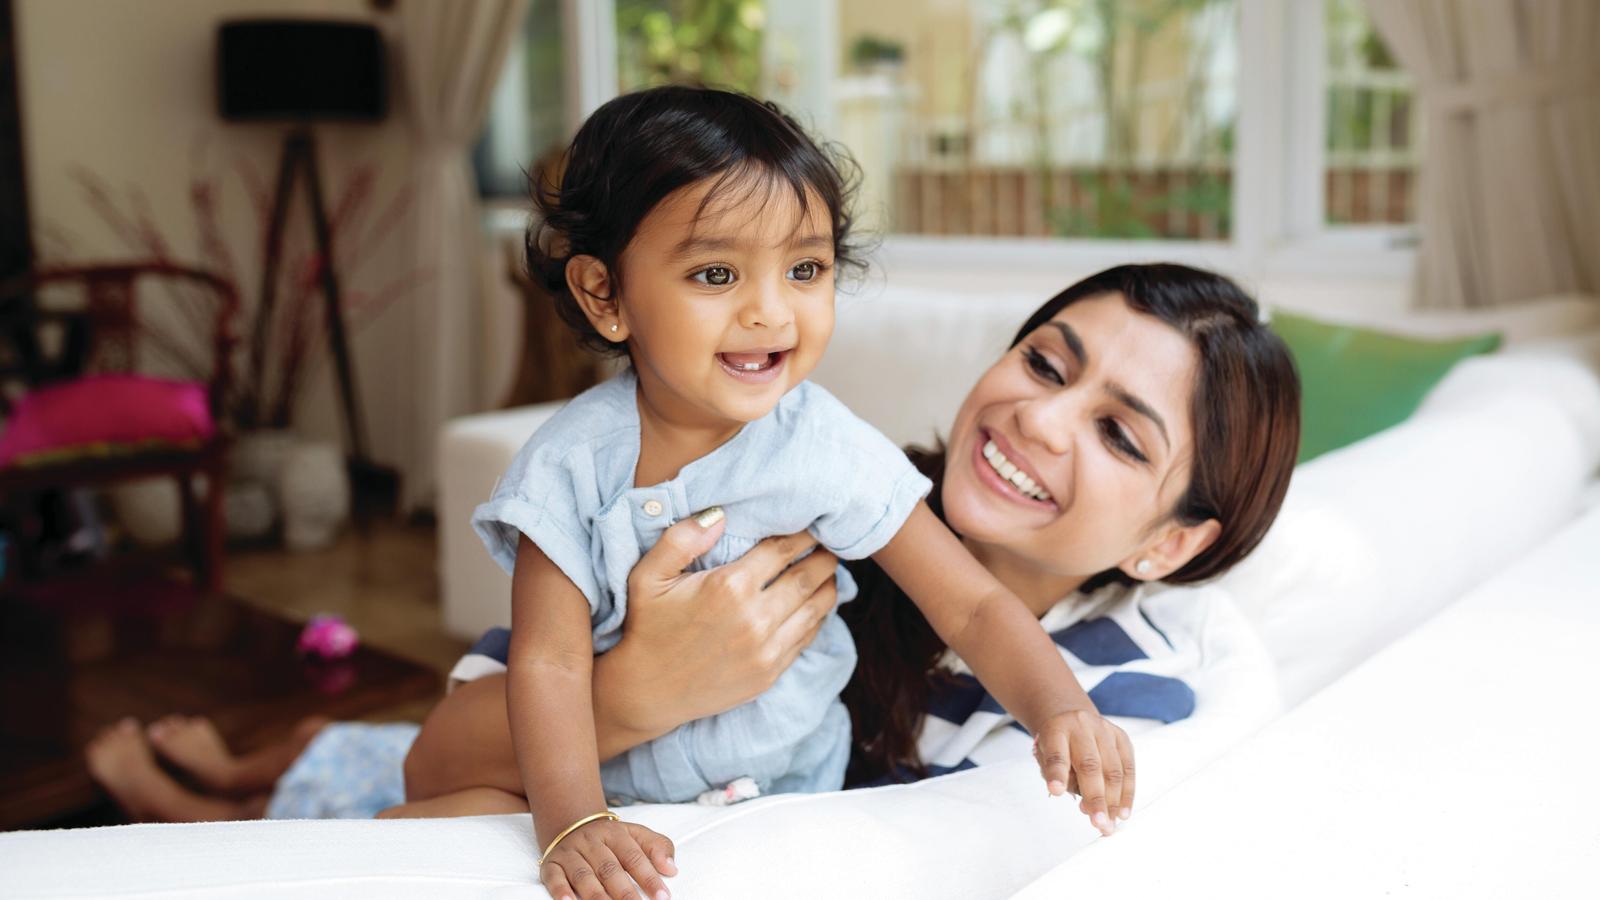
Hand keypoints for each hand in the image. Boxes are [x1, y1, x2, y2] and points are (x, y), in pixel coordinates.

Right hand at [540, 816, 676, 899]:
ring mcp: (570, 853)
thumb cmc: (611, 839)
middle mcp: (591, 842)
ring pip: (583, 876)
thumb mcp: (636, 835)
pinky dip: (560, 890)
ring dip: (596, 896)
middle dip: (624, 893)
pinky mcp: (551, 864)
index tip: (662, 896)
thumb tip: (672, 869)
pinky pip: (554, 877)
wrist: (571, 824)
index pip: (634, 857)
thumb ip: (658, 847)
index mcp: (615, 834)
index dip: (649, 877)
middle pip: (609, 869)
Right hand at [597, 512, 838, 739]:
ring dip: (828, 586)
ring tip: (831, 571)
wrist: (646, 692)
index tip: (814, 524)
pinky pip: (806, 639)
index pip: (782, 550)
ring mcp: (765, 650)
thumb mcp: (647, 576)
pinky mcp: (769, 674)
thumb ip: (681, 539)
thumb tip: (719, 514)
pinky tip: (816, 605)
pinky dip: (817, 618)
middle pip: (807, 577)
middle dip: (825, 557)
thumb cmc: (647, 627)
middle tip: (833, 544)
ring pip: (815, 609)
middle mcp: (754, 618)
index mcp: (728, 586)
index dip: (804, 534)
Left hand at [1032, 709, 1134, 836]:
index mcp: (1056, 730)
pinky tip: (1123, 812)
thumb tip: (1087, 807)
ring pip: (1113, 769)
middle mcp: (1081, 726)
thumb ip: (1062, 779)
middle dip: (1096, 798)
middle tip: (1099, 824)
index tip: (1056, 791)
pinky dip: (1127, 793)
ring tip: (1110, 824)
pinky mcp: (1121, 737)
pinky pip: (1128, 767)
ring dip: (1114, 801)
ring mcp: (1104, 730)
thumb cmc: (1057, 745)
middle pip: (1090, 764)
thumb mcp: (1045, 757)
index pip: (1056, 753)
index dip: (1057, 773)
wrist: (1071, 718)